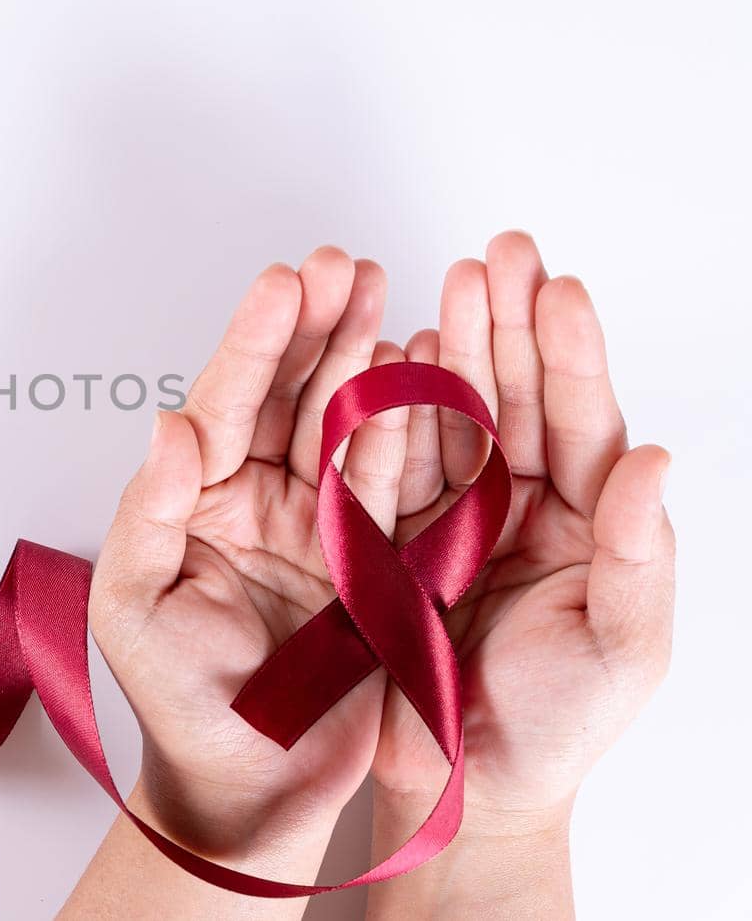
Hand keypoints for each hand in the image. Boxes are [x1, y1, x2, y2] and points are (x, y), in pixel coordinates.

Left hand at [65, 248, 404, 917]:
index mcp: (197, 500)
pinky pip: (396, 485)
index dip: (255, 341)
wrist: (252, 786)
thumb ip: (150, 512)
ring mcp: (319, 525)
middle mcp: (259, 500)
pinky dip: (413, 431)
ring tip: (386, 298)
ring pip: (345, 425)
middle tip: (343, 265)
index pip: (224, 404)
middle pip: (289, 395)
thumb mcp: (136, 605)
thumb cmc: (179, 701)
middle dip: (316, 328)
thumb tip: (168, 423)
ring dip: (365, 361)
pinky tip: (427, 374)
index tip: (284, 282)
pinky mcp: (374, 558)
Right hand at [368, 231, 673, 917]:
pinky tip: (397, 356)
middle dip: (507, 320)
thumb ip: (641, 554)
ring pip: (453, 414)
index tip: (558, 289)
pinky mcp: (389, 538)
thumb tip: (653, 458)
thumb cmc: (555, 728)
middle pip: (516, 396)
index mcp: (585, 523)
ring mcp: (452, 517)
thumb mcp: (623, 649)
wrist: (463, 789)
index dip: (570, 352)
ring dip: (452, 345)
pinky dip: (391, 408)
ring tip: (449, 281)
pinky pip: (390, 464)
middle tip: (499, 253)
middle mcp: (519, 507)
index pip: (582, 421)